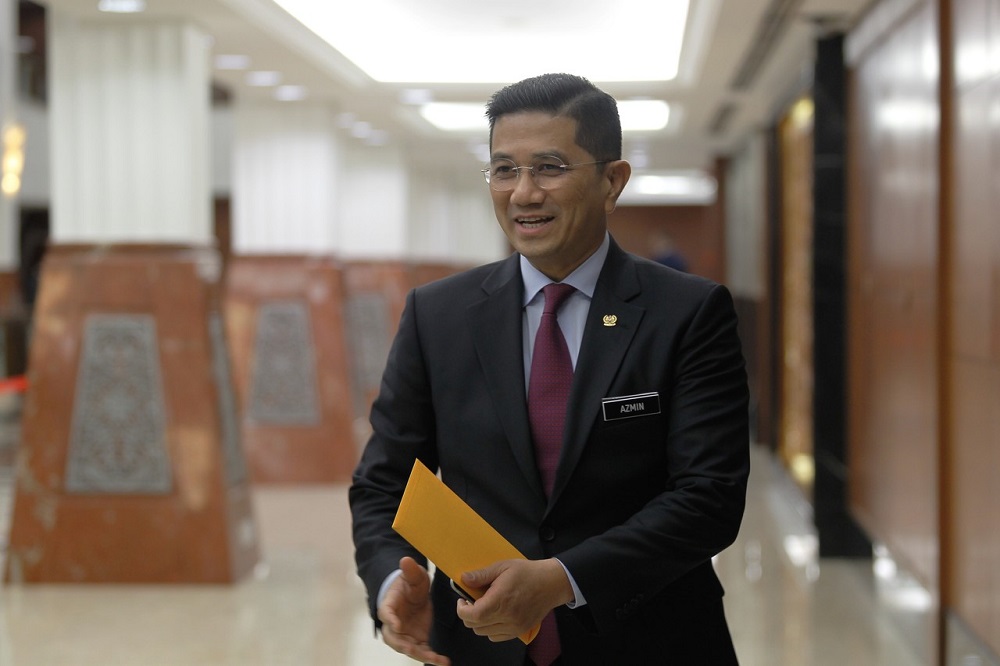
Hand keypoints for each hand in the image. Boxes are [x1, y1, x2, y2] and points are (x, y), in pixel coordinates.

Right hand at [377, 556, 450, 665]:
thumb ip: (410, 571)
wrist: (413, 595)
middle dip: (403, 645)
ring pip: (409, 648)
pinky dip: (432, 657)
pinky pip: (423, 651)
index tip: (397, 625)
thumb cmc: (409, 584)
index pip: (386, 614)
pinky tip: (443, 661)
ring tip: (436, 660)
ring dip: (421, 655)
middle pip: (394, 638)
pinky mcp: (417, 640)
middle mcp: (394, 624)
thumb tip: (406, 560)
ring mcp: (405, 634)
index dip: (390, 620)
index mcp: (389, 607)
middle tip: (413, 649)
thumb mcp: (412, 576)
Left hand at [456, 558, 573, 641]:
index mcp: (501, 600)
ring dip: (479, 622)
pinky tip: (494, 615)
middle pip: (476, 626)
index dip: (462, 610)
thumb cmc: (528, 573)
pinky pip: (496, 637)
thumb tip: (464, 579)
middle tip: (471, 602)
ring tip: (484, 607)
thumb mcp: (502, 567)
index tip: (462, 601)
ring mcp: (514, 626)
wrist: (551, 583)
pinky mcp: (519, 631)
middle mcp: (507, 617)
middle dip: (468, 615)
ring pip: (484, 633)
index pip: (473, 615)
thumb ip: (482, 575)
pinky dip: (490, 629)